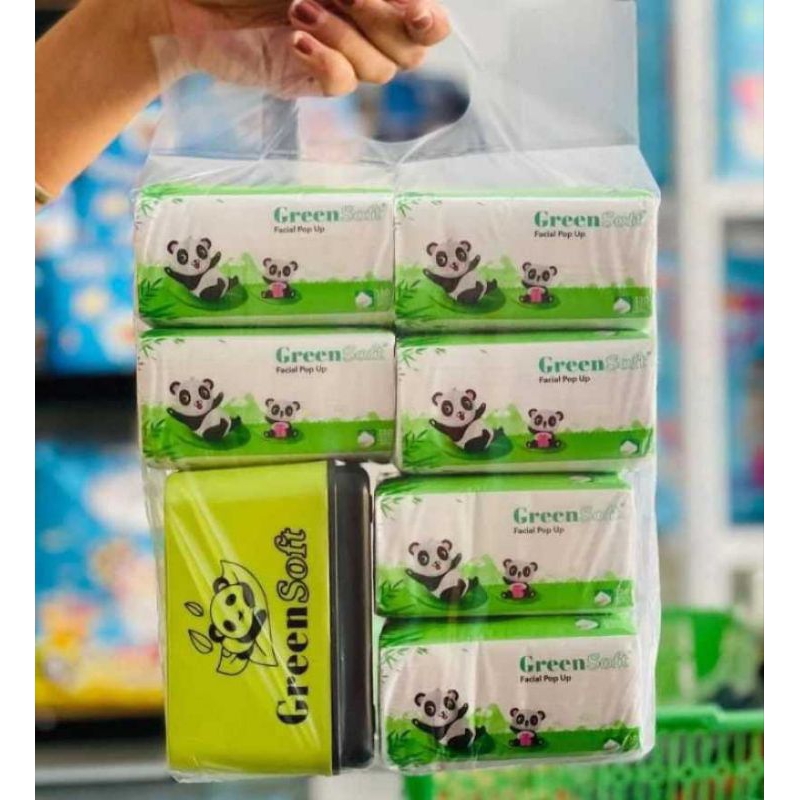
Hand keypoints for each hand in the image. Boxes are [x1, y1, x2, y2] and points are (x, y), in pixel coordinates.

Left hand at [167, 0, 450, 95]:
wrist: (184, 1)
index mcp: (371, 1)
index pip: (427, 25)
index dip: (430, 22)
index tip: (415, 11)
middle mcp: (362, 30)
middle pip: (409, 53)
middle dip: (382, 22)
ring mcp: (337, 59)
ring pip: (377, 71)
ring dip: (346, 36)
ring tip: (299, 6)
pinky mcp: (308, 81)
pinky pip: (340, 85)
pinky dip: (326, 61)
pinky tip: (296, 38)